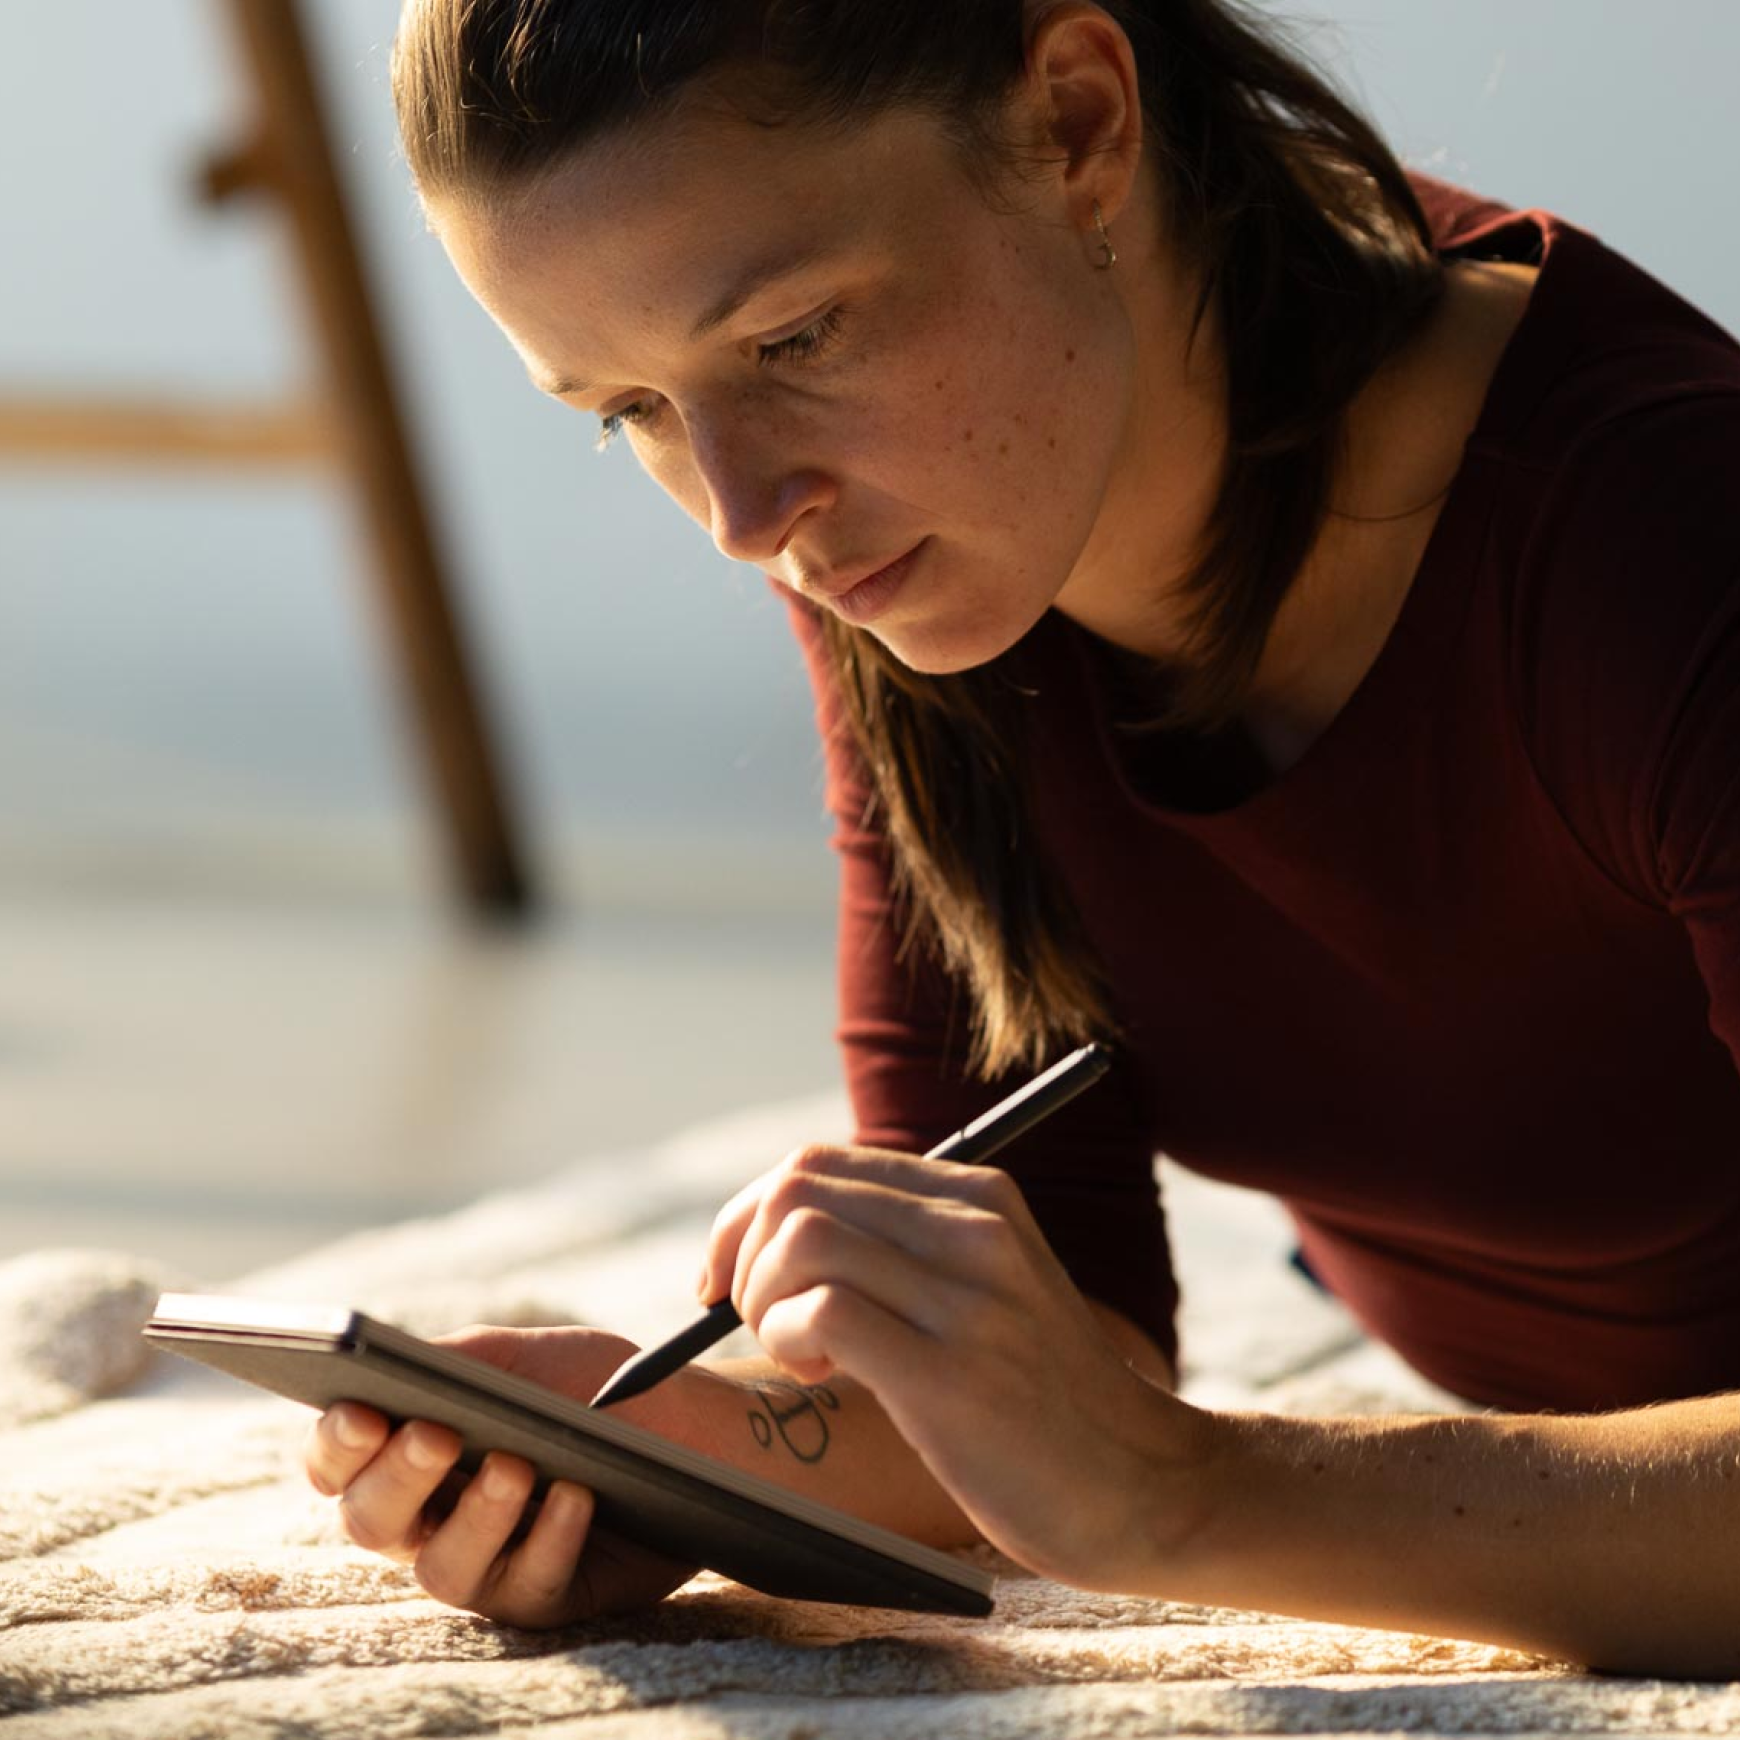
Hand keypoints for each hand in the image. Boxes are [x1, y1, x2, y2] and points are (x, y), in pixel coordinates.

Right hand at [301, 1325, 695, 1626]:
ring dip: (477, 1515)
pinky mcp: (545, 1599)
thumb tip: (395, 1365)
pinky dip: (550, 1539)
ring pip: (443, 1568)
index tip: (361, 1412)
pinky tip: (575, 1497)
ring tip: (516, 1466)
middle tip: (436, 1433)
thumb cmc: (595, 1388)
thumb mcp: (524, 1360)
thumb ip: (456, 1360)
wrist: (691, 1427)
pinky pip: (528, 1586)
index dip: (335, 1445)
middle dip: (397, 1475)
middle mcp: (432, 1519)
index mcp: (410, 1453)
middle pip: (373, 1521)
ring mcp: (486, 1565)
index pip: (340, 1464)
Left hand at [699, 1145, 1208, 1590]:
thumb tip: (770, 1239)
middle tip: (762, 1325)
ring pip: (800, 1238)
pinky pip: (823, 1310)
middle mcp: (973, 1228)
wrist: (1143, 1485)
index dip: (747, 1217)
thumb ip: (904, 1249)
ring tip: (803, 1357)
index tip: (731, 1281)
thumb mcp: (986, 1287)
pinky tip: (819, 1377)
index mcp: (977, 1197)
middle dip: (741, 1256)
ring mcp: (968, 1296)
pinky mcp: (952, 1373)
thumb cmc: (1041, 1399)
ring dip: (762, 1301)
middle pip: (794, 1188)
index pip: (816, 1162)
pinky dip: (788, 1340)